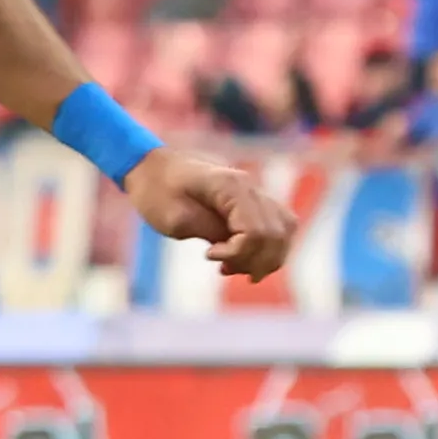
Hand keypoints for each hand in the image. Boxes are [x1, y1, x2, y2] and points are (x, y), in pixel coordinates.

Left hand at [125, 145, 295, 280]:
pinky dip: (267, 248)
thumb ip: (211, 233)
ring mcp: (257, 193)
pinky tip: (242, 259)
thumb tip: (241, 247)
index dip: (238, 252)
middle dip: (253, 260)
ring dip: (264, 258)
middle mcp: (251, 188)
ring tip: (232, 268)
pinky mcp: (254, 203)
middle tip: (223, 268)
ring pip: (284, 232)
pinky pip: (278, 227)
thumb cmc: (157, 193)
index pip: (256, 232)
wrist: (152, 170)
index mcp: (232, 187)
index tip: (209, 254)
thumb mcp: (175, 219)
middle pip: (276, 235)